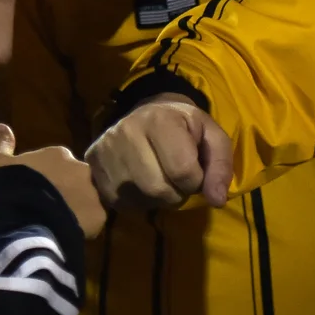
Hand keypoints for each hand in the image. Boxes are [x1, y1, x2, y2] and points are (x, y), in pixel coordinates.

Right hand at [0, 123, 106, 238]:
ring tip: (57, 224)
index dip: (47, 178)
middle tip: (48, 208)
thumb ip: (1, 144)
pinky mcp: (99, 217)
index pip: (58, 164)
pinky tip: (65, 234)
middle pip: (76, 180)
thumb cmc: (8, 186)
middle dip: (66, 192)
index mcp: (58, 154)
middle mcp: (80, 169)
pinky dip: (82, 228)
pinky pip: (92, 222)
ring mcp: (92, 192)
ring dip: (76, 209)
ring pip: (87, 201)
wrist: (22, 218)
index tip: (36, 191)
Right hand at [86, 96, 233, 210]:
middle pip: (159, 189)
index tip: (195, 170)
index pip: (183, 172)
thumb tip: (217, 200)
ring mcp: (106, 150)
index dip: (196, 180)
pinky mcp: (93, 167)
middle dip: (176, 192)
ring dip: (157, 199)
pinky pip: (120, 202)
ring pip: (139, 198)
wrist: (147, 112)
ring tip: (159, 179)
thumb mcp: (211, 137)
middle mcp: (127, 132)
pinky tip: (141, 183)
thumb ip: (221, 166)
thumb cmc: (184, 126)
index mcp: (160, 120)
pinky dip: (138, 200)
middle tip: (177, 178)